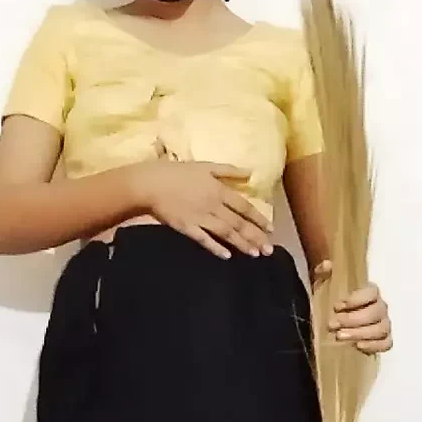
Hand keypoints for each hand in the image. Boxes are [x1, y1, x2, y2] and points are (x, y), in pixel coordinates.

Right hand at [131, 160, 273, 259]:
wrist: (150, 184)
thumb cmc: (177, 172)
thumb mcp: (205, 166)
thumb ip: (228, 170)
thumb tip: (251, 172)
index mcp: (218, 190)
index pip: (244, 206)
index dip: (258, 218)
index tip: (271, 229)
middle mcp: (213, 206)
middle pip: (238, 223)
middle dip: (255, 237)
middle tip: (269, 250)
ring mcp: (200, 218)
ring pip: (225, 233)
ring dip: (241, 244)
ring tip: (254, 254)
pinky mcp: (186, 228)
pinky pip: (204, 239)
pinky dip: (216, 247)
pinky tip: (227, 256)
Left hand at [313, 262, 392, 354]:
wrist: (334, 320)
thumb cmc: (332, 299)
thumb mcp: (324, 283)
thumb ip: (324, 272)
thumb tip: (326, 265)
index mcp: (370, 292)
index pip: (373, 292)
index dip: (357, 299)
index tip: (337, 306)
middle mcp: (380, 307)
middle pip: (376, 312)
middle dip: (353, 319)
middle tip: (332, 325)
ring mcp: (384, 324)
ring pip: (381, 329)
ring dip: (361, 333)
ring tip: (340, 336)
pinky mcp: (383, 340)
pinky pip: (386, 344)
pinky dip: (375, 346)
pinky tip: (358, 346)